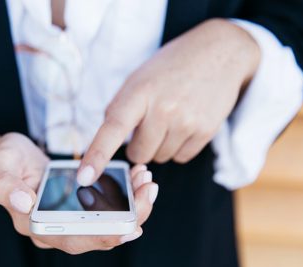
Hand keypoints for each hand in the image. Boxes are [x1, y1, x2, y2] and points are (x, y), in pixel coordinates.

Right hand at [0, 133, 158, 253]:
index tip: (129, 228)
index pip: (73, 241)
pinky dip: (127, 195)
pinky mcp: (81, 206)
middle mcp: (57, 229)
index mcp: (36, 227)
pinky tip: (138, 178)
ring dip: (133, 206)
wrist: (10, 159)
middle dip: (129, 217)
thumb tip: (23, 202)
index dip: (102, 237)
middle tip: (148, 192)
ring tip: (148, 183)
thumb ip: (5, 186)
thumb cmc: (4, 163)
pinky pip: (109, 207)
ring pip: (108, 222)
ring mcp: (71, 218)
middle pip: (99, 234)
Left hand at [76, 19, 259, 185]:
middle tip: (150, 120)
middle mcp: (163, 108)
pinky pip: (180, 158)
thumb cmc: (170, 68)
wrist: (218, 53)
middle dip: (139, 144)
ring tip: (171, 116)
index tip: (84, 178)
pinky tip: (185, 123)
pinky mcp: (206, 131)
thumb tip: (105, 146)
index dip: (96, 155)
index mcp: (139, 92)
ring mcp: (187, 121)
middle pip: (138, 154)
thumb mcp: (139, 79)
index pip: (113, 128)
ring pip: (159, 158)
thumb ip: (120, 109)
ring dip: (160, 144)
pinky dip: (178, 146)